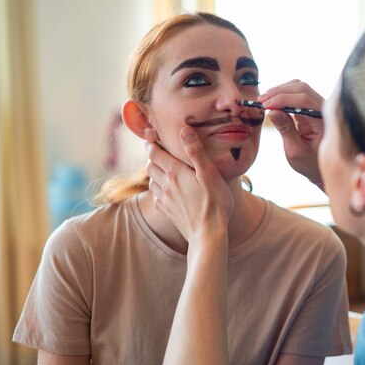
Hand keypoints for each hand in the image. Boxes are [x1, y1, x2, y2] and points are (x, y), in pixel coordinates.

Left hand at [146, 127, 232, 241]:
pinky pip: (157, 198)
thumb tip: (184, 130)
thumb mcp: (209, 173)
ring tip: (163, 170)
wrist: (208, 234)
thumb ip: (196, 151)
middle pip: (150, 167)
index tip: (152, 138)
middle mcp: (166, 185)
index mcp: (175, 173)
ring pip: (152, 182)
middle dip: (152, 158)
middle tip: (159, 152)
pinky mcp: (169, 212)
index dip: (152, 144)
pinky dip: (158, 191)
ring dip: (154, 174)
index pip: (155, 154)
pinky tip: (166, 192)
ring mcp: (166, 200)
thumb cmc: (214, 202)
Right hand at [258, 80, 323, 184]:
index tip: (265, 105)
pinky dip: (283, 94)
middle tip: (261, 100)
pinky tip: (272, 101)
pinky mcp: (313, 106)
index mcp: (324, 121)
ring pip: (299, 87)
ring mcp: (320, 106)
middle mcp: (325, 109)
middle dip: (279, 92)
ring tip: (264, 100)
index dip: (282, 99)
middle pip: (302, 89)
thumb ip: (285, 129)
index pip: (304, 100)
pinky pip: (298, 93)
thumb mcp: (295, 150)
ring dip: (280, 91)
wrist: (319, 166)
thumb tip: (272, 111)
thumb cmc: (309, 162)